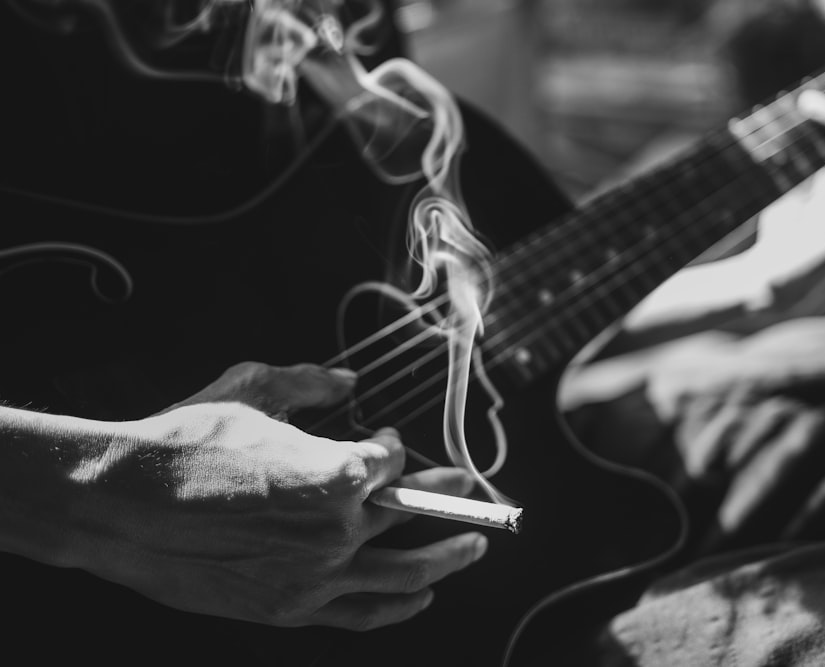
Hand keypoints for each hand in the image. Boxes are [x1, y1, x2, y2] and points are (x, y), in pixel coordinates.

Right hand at [69, 362, 487, 629]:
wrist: (122, 505)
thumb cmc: (184, 442)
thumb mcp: (251, 389)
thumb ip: (309, 382)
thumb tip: (346, 380)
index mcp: (335, 471)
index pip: (390, 461)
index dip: (392, 445)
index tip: (385, 438)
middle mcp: (337, 528)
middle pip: (409, 514)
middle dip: (446, 497)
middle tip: (469, 490)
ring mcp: (316, 574)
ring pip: (402, 572)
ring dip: (447, 559)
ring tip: (473, 548)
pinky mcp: (291, 607)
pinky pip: (361, 614)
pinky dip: (398, 608)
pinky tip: (421, 598)